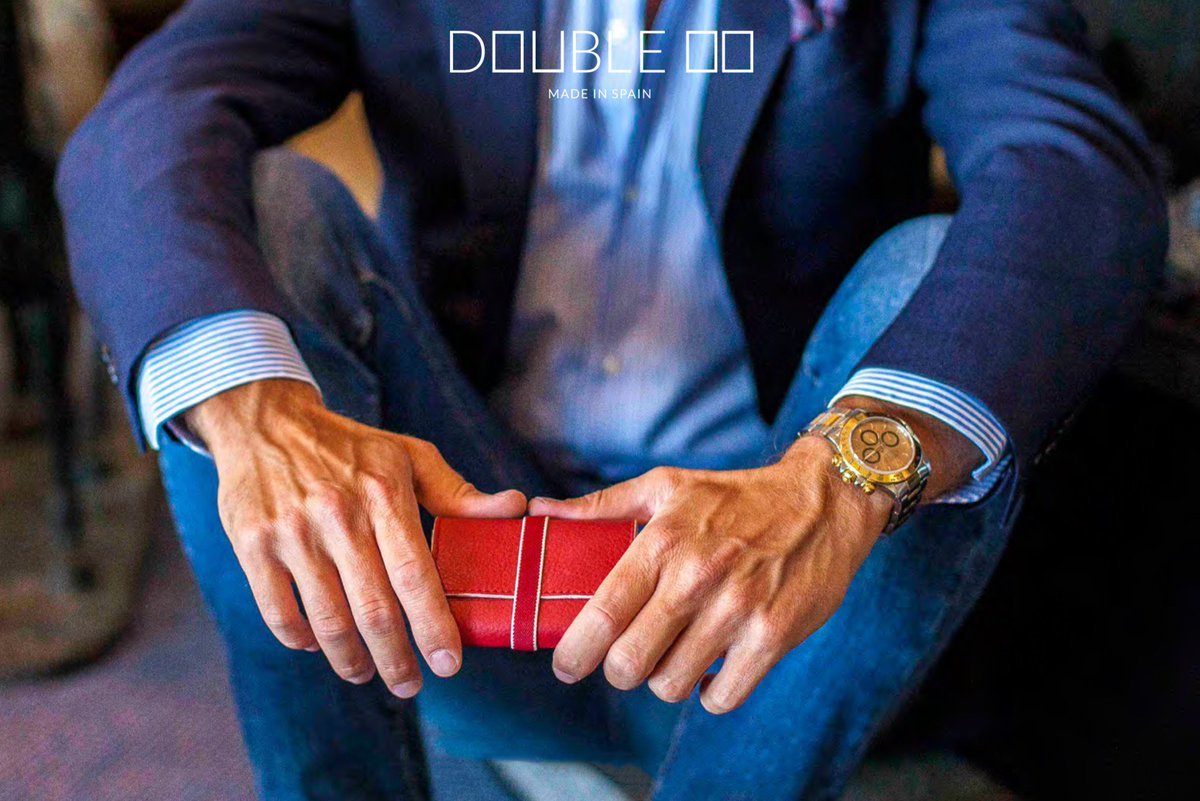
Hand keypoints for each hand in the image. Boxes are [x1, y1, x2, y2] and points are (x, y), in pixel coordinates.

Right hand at [185, 379, 524, 696]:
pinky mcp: (253, 545)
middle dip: (397, 660)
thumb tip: (515, 509)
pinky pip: (279, 612)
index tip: (449, 663)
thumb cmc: (351, 447)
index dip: (433, 626)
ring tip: (368, 673)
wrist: (266, 423)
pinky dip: (302, 640)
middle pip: (373, 610)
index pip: (415, 574)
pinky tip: (320, 647)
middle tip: (411, 685)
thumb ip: (458, 493)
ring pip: (327, 620)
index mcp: (382, 493)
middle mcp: (337, 515)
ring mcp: (291, 532)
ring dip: (351, 659)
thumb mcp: (409, 457)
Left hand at [528, 402, 979, 713]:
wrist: (825, 501)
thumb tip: (544, 512)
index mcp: (663, 540)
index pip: (603, 614)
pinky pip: (723, 696)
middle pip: (630, 662)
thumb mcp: (667, 485)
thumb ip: (603, 505)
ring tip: (673, 657)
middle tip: (626, 662)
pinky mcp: (774, 635)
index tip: (566, 666)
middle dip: (619, 672)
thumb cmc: (736, 496)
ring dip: (665, 680)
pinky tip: (711, 669)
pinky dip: (710, 693)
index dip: (575, 653)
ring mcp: (738, 609)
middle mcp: (697, 576)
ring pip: (672, 684)